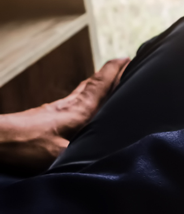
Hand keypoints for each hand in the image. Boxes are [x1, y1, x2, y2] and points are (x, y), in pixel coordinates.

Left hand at [0, 57, 128, 174]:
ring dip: (96, 86)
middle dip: (109, 75)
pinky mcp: (43, 119)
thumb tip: (107, 155)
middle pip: (91, 84)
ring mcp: (54, 112)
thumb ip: (85, 152)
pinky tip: (80, 110)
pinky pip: (71, 104)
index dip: (115, 71)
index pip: (100, 85)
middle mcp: (67, 106)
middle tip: (122, 65)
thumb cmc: (25, 146)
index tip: (127, 58)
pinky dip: (83, 99)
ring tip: (107, 85)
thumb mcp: (61, 153)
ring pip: (81, 93)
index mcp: (77, 111)